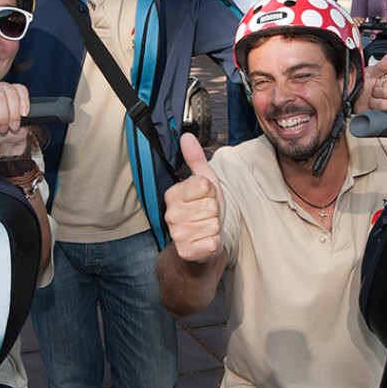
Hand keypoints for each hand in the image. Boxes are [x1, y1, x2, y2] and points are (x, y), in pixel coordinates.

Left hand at [0, 80, 30, 155]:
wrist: (3, 138)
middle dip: (2, 115)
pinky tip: (22, 114)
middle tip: (1, 128)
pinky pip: (22, 91)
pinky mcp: (18, 90)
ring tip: (10, 125)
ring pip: (11, 94)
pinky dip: (23, 104)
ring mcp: (4, 87)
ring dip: (13, 114)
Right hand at [163, 133, 223, 263]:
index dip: (211, 192)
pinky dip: (214, 243)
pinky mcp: (187, 252)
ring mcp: (177, 234)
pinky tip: (205, 243)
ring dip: (214, 228)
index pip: (205, 184)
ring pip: (213, 223)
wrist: (197, 247)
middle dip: (215, 211)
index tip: (204, 199)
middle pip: (211, 205)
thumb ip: (195, 159)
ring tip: (205, 229)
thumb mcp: (203, 183)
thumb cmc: (202, 213)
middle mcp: (171, 214)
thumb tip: (187, 136)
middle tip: (206, 217)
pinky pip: (213, 242)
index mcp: (173, 194)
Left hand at [355, 52, 386, 112]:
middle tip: (371, 96)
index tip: (373, 89)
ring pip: (386, 110)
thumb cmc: (361, 87)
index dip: (378, 91)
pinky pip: (386, 116)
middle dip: (375, 100)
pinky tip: (374, 109)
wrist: (353, 100)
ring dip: (375, 107)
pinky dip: (376, 114)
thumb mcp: (369, 74)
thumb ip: (381, 66)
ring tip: (372, 103)